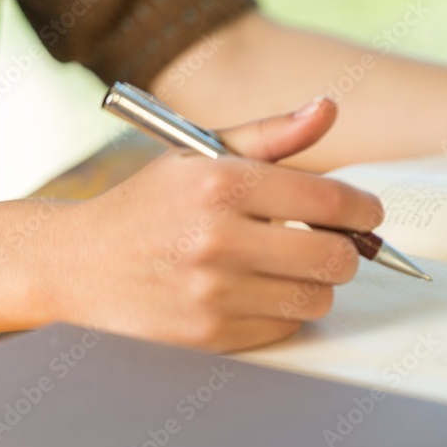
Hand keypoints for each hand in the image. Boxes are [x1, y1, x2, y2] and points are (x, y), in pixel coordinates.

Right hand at [53, 97, 383, 350]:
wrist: (78, 265)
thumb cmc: (150, 207)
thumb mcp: (201, 155)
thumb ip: (272, 134)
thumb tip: (328, 109)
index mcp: (220, 182)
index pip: (328, 202)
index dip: (364, 210)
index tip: (368, 214)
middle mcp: (216, 238)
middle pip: (335, 259)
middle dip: (346, 252)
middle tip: (333, 244)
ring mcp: (212, 293)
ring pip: (316, 299)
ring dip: (314, 284)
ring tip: (287, 267)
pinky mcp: (208, 337)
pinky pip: (285, 328)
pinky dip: (282, 312)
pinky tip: (254, 292)